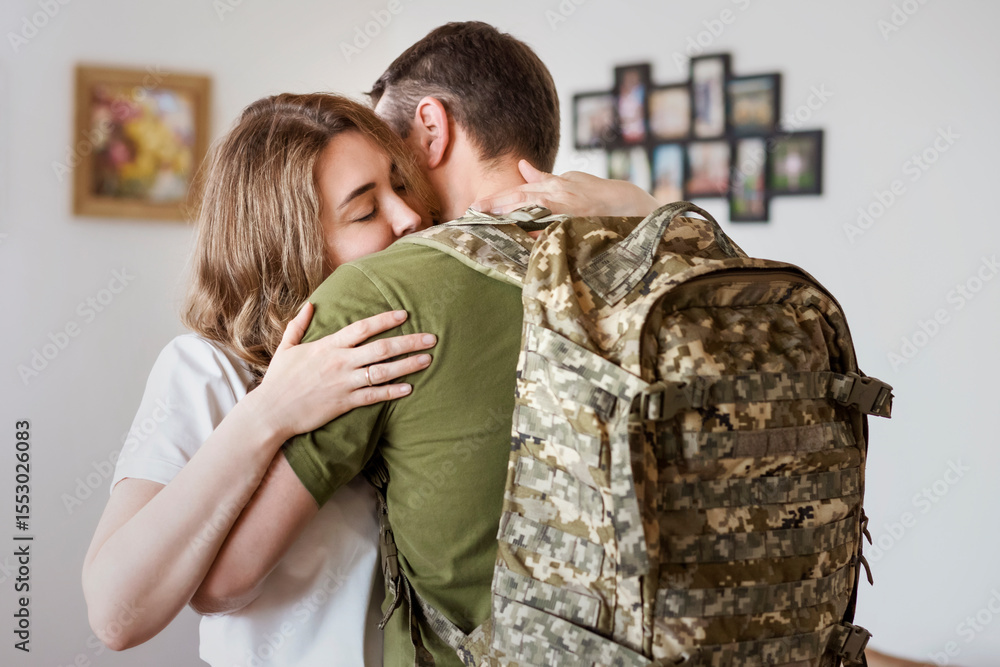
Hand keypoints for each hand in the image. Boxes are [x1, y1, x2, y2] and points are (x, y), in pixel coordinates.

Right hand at [252, 304, 434, 439]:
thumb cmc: (278, 380)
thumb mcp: (286, 347)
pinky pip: (374, 396)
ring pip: (382, 371)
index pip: (362, 328)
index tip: (405, 314)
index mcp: (327, 346)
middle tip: (431, 338)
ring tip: (427, 360)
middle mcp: (339, 362)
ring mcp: (343, 383)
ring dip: (408, 365)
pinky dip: (392, 392)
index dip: (385, 320)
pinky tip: (409, 388)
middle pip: (381, 348)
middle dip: (409, 341)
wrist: (270, 412)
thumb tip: (310, 305)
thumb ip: (299, 325)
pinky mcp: (344, 403)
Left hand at [471, 160, 661, 217]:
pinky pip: (552, 225)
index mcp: (554, 187)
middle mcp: (558, 195)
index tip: (475, 207)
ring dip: (510, 214)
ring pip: (533, 209)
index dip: (496, 199)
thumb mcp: (572, 181)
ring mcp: (567, 208)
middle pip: (520, 198)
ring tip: (488, 220)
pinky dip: (537, 229)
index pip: (519, 192)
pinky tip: (521, 236)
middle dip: (496, 205)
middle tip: (472, 213)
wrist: (632, 204)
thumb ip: (545, 178)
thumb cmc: (600, 195)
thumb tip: (523, 167)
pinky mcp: (578, 220)